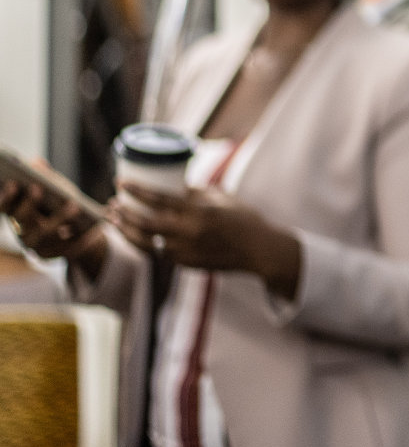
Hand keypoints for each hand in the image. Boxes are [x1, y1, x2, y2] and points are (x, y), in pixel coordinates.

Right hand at [0, 170, 108, 276]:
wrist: (78, 229)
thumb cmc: (60, 202)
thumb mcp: (54, 187)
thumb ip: (45, 177)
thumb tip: (36, 163)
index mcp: (16, 214)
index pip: (3, 207)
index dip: (5, 197)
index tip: (13, 183)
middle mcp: (21, 231)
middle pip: (22, 219)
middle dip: (29, 203)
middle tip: (39, 187)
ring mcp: (37, 246)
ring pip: (45, 235)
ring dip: (58, 219)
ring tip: (74, 205)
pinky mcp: (55, 255)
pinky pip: (67, 249)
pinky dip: (81, 238)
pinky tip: (93, 227)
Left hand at [111, 183, 301, 298]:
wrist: (258, 250)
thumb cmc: (243, 218)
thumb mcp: (221, 198)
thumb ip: (195, 194)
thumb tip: (170, 185)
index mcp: (199, 212)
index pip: (160, 200)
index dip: (137, 191)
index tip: (120, 182)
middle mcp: (189, 233)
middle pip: (145, 223)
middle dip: (124, 213)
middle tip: (112, 203)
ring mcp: (185, 251)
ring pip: (145, 242)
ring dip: (126, 230)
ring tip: (114, 219)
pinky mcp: (185, 263)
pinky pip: (156, 252)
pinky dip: (142, 242)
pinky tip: (133, 234)